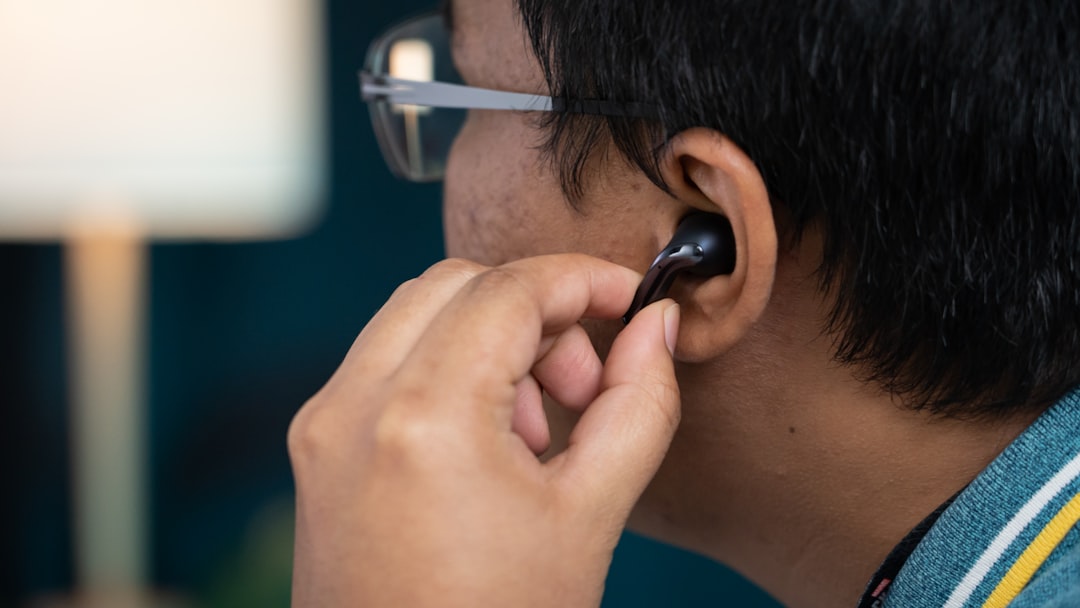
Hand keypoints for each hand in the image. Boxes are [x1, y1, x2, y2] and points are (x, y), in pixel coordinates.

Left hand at [288, 254, 680, 606]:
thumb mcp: (590, 517)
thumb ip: (637, 405)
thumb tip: (655, 328)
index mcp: (425, 420)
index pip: (508, 290)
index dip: (581, 280)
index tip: (627, 300)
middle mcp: (353, 407)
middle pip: (455, 283)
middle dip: (534, 311)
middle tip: (582, 383)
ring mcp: (322, 426)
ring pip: (414, 314)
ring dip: (488, 337)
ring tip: (534, 428)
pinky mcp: (315, 448)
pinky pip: (386, 361)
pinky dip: (446, 367)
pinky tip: (486, 440)